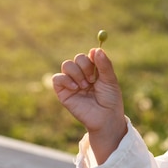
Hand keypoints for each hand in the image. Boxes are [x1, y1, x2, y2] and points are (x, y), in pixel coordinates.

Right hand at [52, 48, 126, 162]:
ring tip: (85, 86)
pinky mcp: (63, 92)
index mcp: (94, 70)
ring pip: (67, 65)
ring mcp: (72, 82)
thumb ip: (104, 65)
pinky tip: (76, 88)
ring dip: (77, 73)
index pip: (89, 55)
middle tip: (92, 80)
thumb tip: (96, 49)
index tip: (97, 62)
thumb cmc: (110, 100)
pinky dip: (66, 80)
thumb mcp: (110, 80)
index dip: (92, 57)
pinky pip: (57, 78)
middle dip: (86, 66)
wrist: (105, 118)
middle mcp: (82, 74)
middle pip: (78, 58)